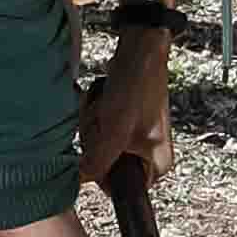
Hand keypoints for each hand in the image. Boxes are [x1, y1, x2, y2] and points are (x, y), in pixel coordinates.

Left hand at [76, 37, 172, 186]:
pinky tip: (101, 100)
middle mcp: (149, 154)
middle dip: (97, 140)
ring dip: (94, 124)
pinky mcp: (124, 120)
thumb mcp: (115, 131)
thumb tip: (79, 180)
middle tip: (103, 120)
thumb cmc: (137, 88)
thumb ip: (97, 162)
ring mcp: (136, 136)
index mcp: (158, 164)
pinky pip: (100, 128)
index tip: (97, 149)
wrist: (140, 49)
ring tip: (103, 106)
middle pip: (106, 164)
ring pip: (99, 145)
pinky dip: (96, 114)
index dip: (102, 171)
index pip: (121, 187)